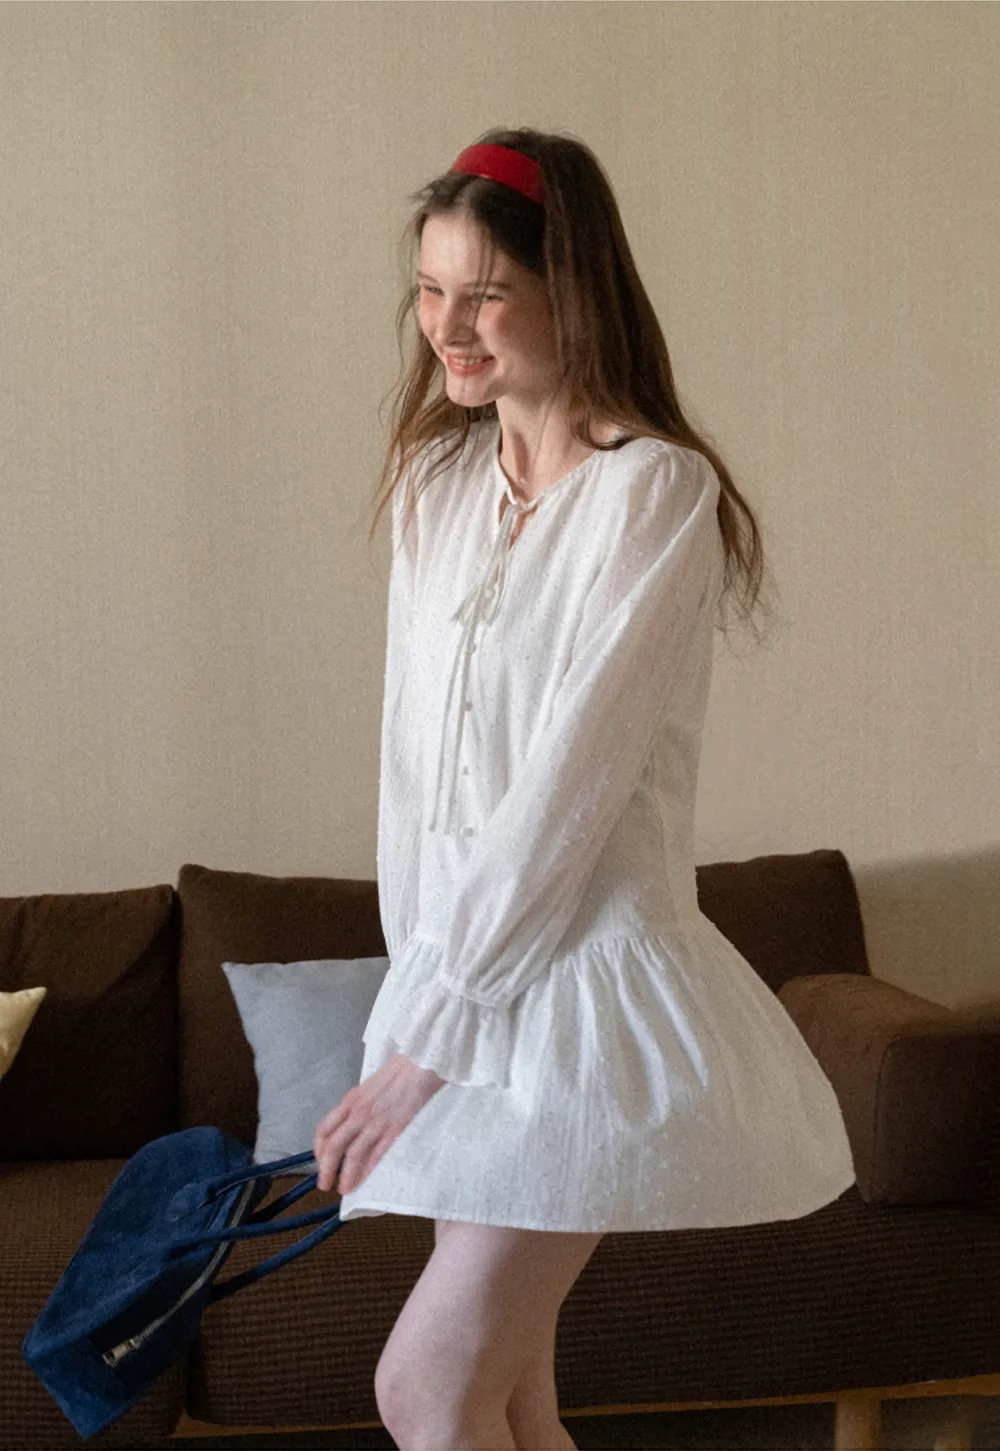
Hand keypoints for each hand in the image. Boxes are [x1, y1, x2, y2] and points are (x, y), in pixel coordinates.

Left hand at [313, 1051, 446, 1194]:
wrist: (422, 1061)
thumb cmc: (399, 1070)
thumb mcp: (370, 1085)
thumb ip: (360, 1104)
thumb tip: (354, 1121)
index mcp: (351, 1100)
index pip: (324, 1129)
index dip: (318, 1150)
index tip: (321, 1161)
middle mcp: (358, 1112)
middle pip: (334, 1146)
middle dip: (326, 1169)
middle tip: (325, 1184)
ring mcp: (376, 1121)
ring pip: (353, 1154)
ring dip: (346, 1175)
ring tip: (344, 1189)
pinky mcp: (395, 1128)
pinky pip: (377, 1155)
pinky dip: (368, 1171)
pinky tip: (365, 1181)